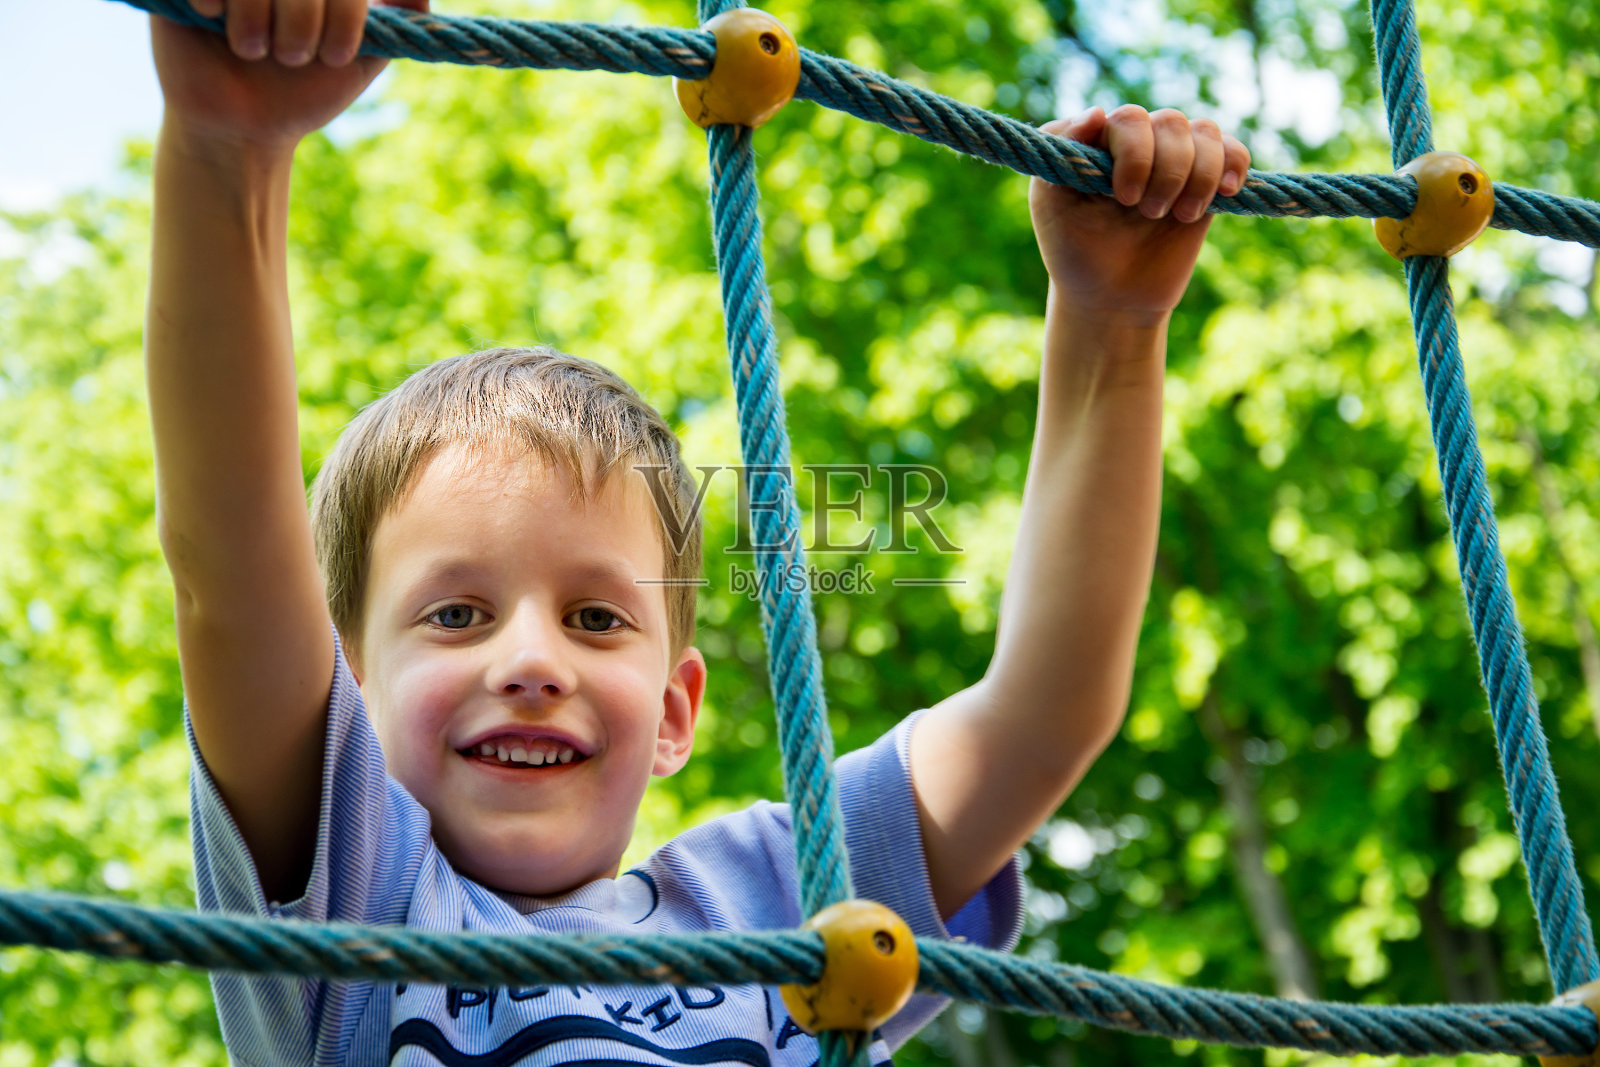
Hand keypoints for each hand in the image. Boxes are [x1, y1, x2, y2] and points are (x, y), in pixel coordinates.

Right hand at [150, 0, 428, 153]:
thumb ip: (398, 20)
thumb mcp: (362, 58)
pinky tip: (213, 17)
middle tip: (293, 59)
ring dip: (260, 15)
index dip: (344, 14)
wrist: (242, 128)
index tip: (335, 56)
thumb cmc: (302, 93)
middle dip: (304, 18)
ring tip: (253, 51)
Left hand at [1029, 105, 1249, 324]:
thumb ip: (1062, 152)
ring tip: (1180, 216)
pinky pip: (1232, 150)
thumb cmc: (1074, 252)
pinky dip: (1233, 165)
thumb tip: (1098, 111)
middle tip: (1147, 213)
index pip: (1127, 119)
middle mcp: (1137, 141)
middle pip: (1169, 122)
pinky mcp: (1205, 181)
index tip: (1123, 197)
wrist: (1112, 297)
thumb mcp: (1051, 206)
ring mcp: (1172, 158)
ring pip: (1204, 132)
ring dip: (1197, 175)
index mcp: (1098, 140)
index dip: (1134, 155)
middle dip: (1165, 171)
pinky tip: (1224, 191)